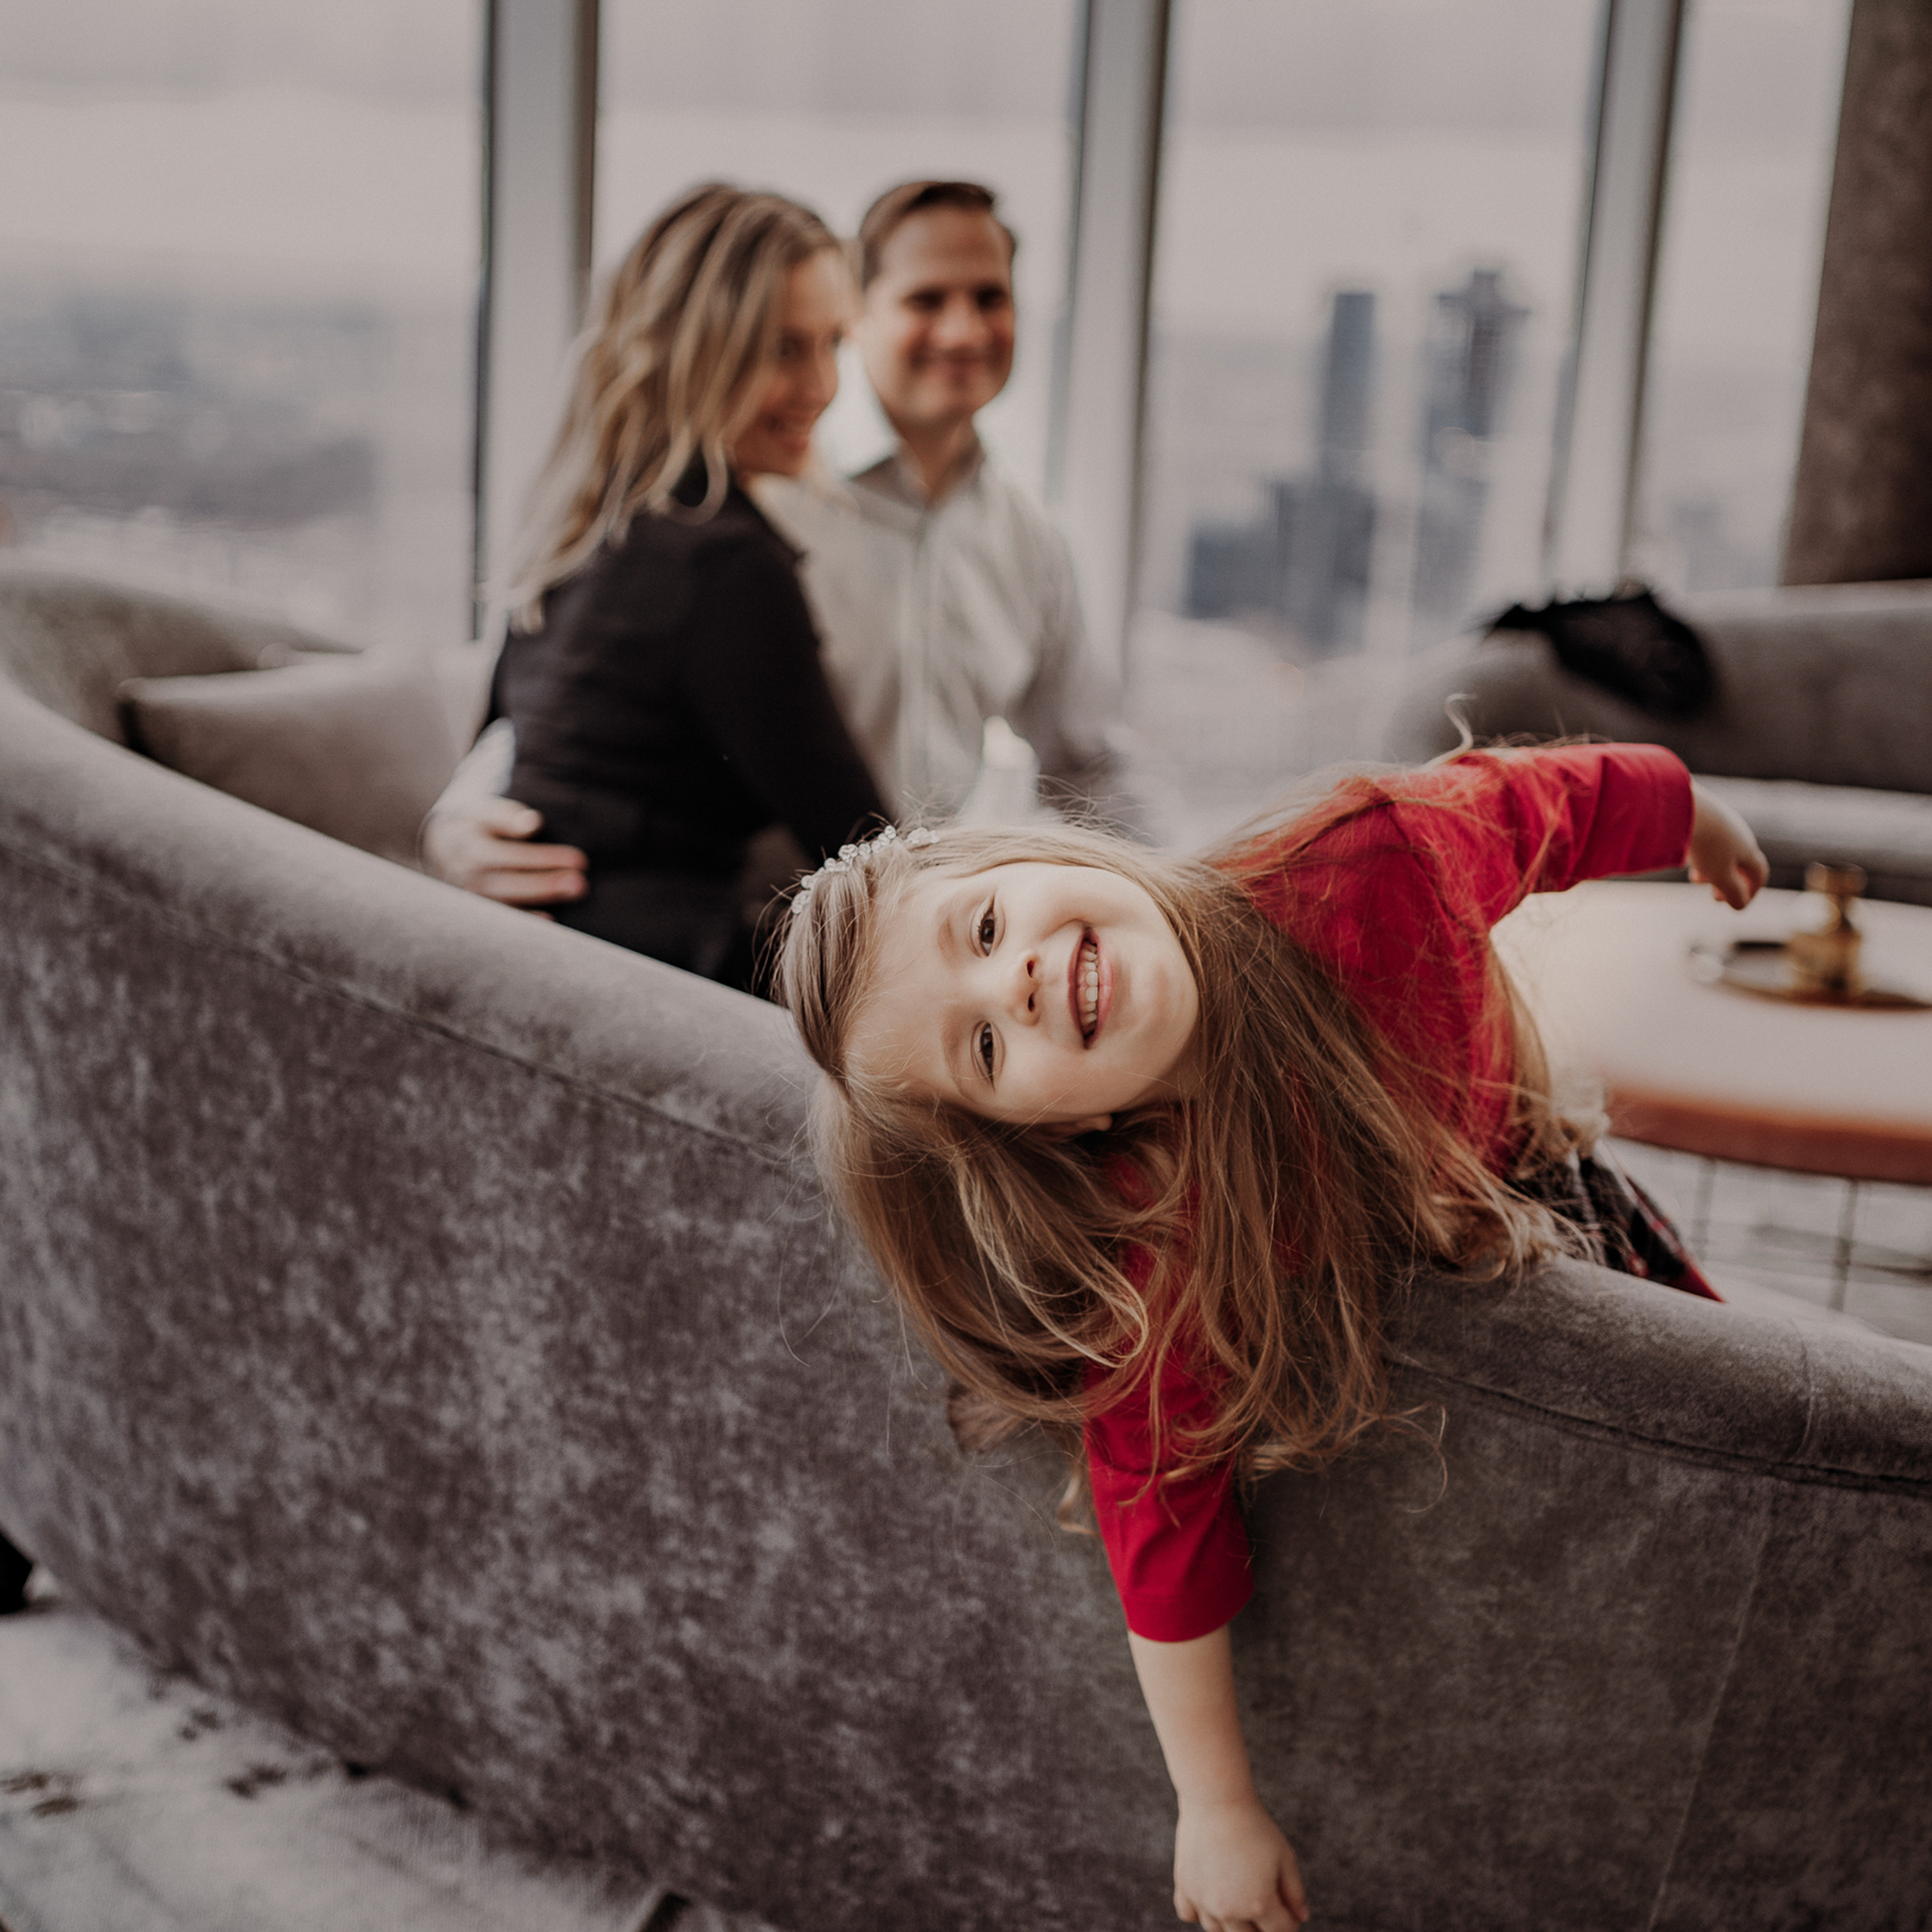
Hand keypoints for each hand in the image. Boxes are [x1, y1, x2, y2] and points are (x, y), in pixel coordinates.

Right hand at [420, 797, 587, 913]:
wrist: (442, 847)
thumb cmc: (475, 825)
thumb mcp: (485, 812)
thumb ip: (507, 815)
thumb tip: (533, 822)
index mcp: (471, 845)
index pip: (511, 854)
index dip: (545, 858)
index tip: (579, 860)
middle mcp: (468, 874)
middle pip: (510, 882)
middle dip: (547, 884)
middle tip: (581, 883)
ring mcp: (471, 896)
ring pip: (507, 904)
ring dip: (541, 902)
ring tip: (574, 893)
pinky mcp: (477, 912)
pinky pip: (501, 922)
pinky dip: (526, 921)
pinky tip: (552, 920)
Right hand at [1174, 1793, 1309, 1930]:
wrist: (1217, 1799)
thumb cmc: (1254, 1826)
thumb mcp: (1284, 1857)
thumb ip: (1294, 1892)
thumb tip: (1301, 1918)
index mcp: (1259, 1905)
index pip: (1280, 1931)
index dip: (1289, 1922)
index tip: (1288, 1909)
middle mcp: (1229, 1910)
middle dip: (1261, 1925)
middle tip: (1263, 1901)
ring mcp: (1203, 1900)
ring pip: (1218, 1930)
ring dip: (1231, 1922)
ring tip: (1239, 1899)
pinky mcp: (1184, 1886)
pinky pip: (1189, 1914)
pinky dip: (1200, 1912)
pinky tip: (1211, 1897)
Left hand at [1686, 782, 1767, 909]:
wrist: (1683, 806)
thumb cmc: (1703, 844)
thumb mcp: (1720, 874)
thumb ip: (1733, 892)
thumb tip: (1740, 906)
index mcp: (1748, 849)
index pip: (1759, 873)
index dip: (1752, 891)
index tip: (1738, 903)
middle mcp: (1739, 833)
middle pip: (1740, 862)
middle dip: (1729, 883)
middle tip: (1715, 898)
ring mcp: (1722, 822)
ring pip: (1722, 851)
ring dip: (1713, 869)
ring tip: (1696, 879)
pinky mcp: (1704, 814)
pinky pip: (1707, 839)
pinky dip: (1702, 854)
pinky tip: (1685, 857)